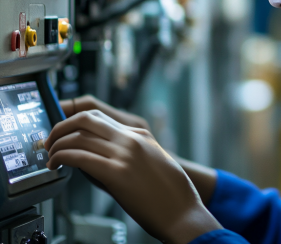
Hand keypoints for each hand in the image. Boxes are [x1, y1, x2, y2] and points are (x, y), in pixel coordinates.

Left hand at [59, 96, 217, 205]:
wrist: (183, 210)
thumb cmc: (169, 193)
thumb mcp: (150, 161)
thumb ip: (127, 153)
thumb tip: (94, 156)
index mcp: (140, 134)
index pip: (100, 117)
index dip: (76, 120)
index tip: (63, 130)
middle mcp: (131, 138)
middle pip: (88, 118)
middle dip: (63, 125)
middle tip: (51, 139)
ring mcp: (125, 153)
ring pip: (80, 136)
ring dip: (58, 144)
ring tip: (50, 156)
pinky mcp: (117, 173)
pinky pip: (80, 157)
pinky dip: (62, 157)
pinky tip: (56, 165)